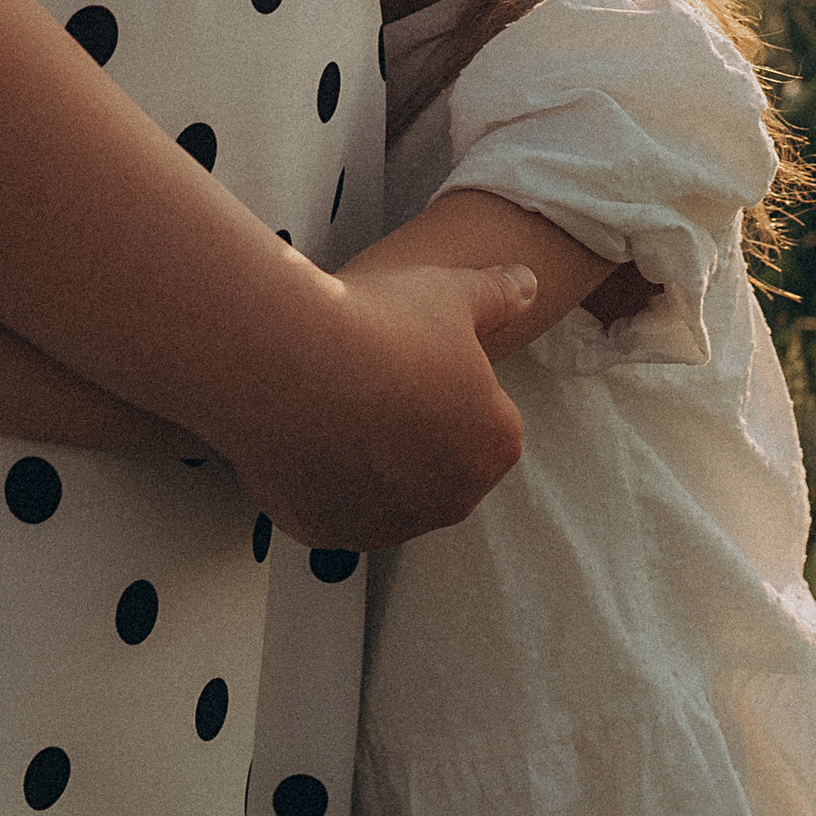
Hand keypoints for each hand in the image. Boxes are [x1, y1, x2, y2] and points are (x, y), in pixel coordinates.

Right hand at [234, 264, 532, 551]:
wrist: (286, 359)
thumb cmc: (381, 324)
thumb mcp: (451, 293)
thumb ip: (499, 296)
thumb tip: (529, 283)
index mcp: (495, 445)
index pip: (484, 416)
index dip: (447, 382)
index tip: (411, 357)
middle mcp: (452, 500)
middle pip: (437, 462)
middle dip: (413, 432)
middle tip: (372, 378)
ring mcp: (388, 524)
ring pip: (384, 490)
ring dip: (367, 460)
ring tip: (332, 402)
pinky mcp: (328, 532)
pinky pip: (330, 506)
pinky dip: (320, 480)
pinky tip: (303, 433)